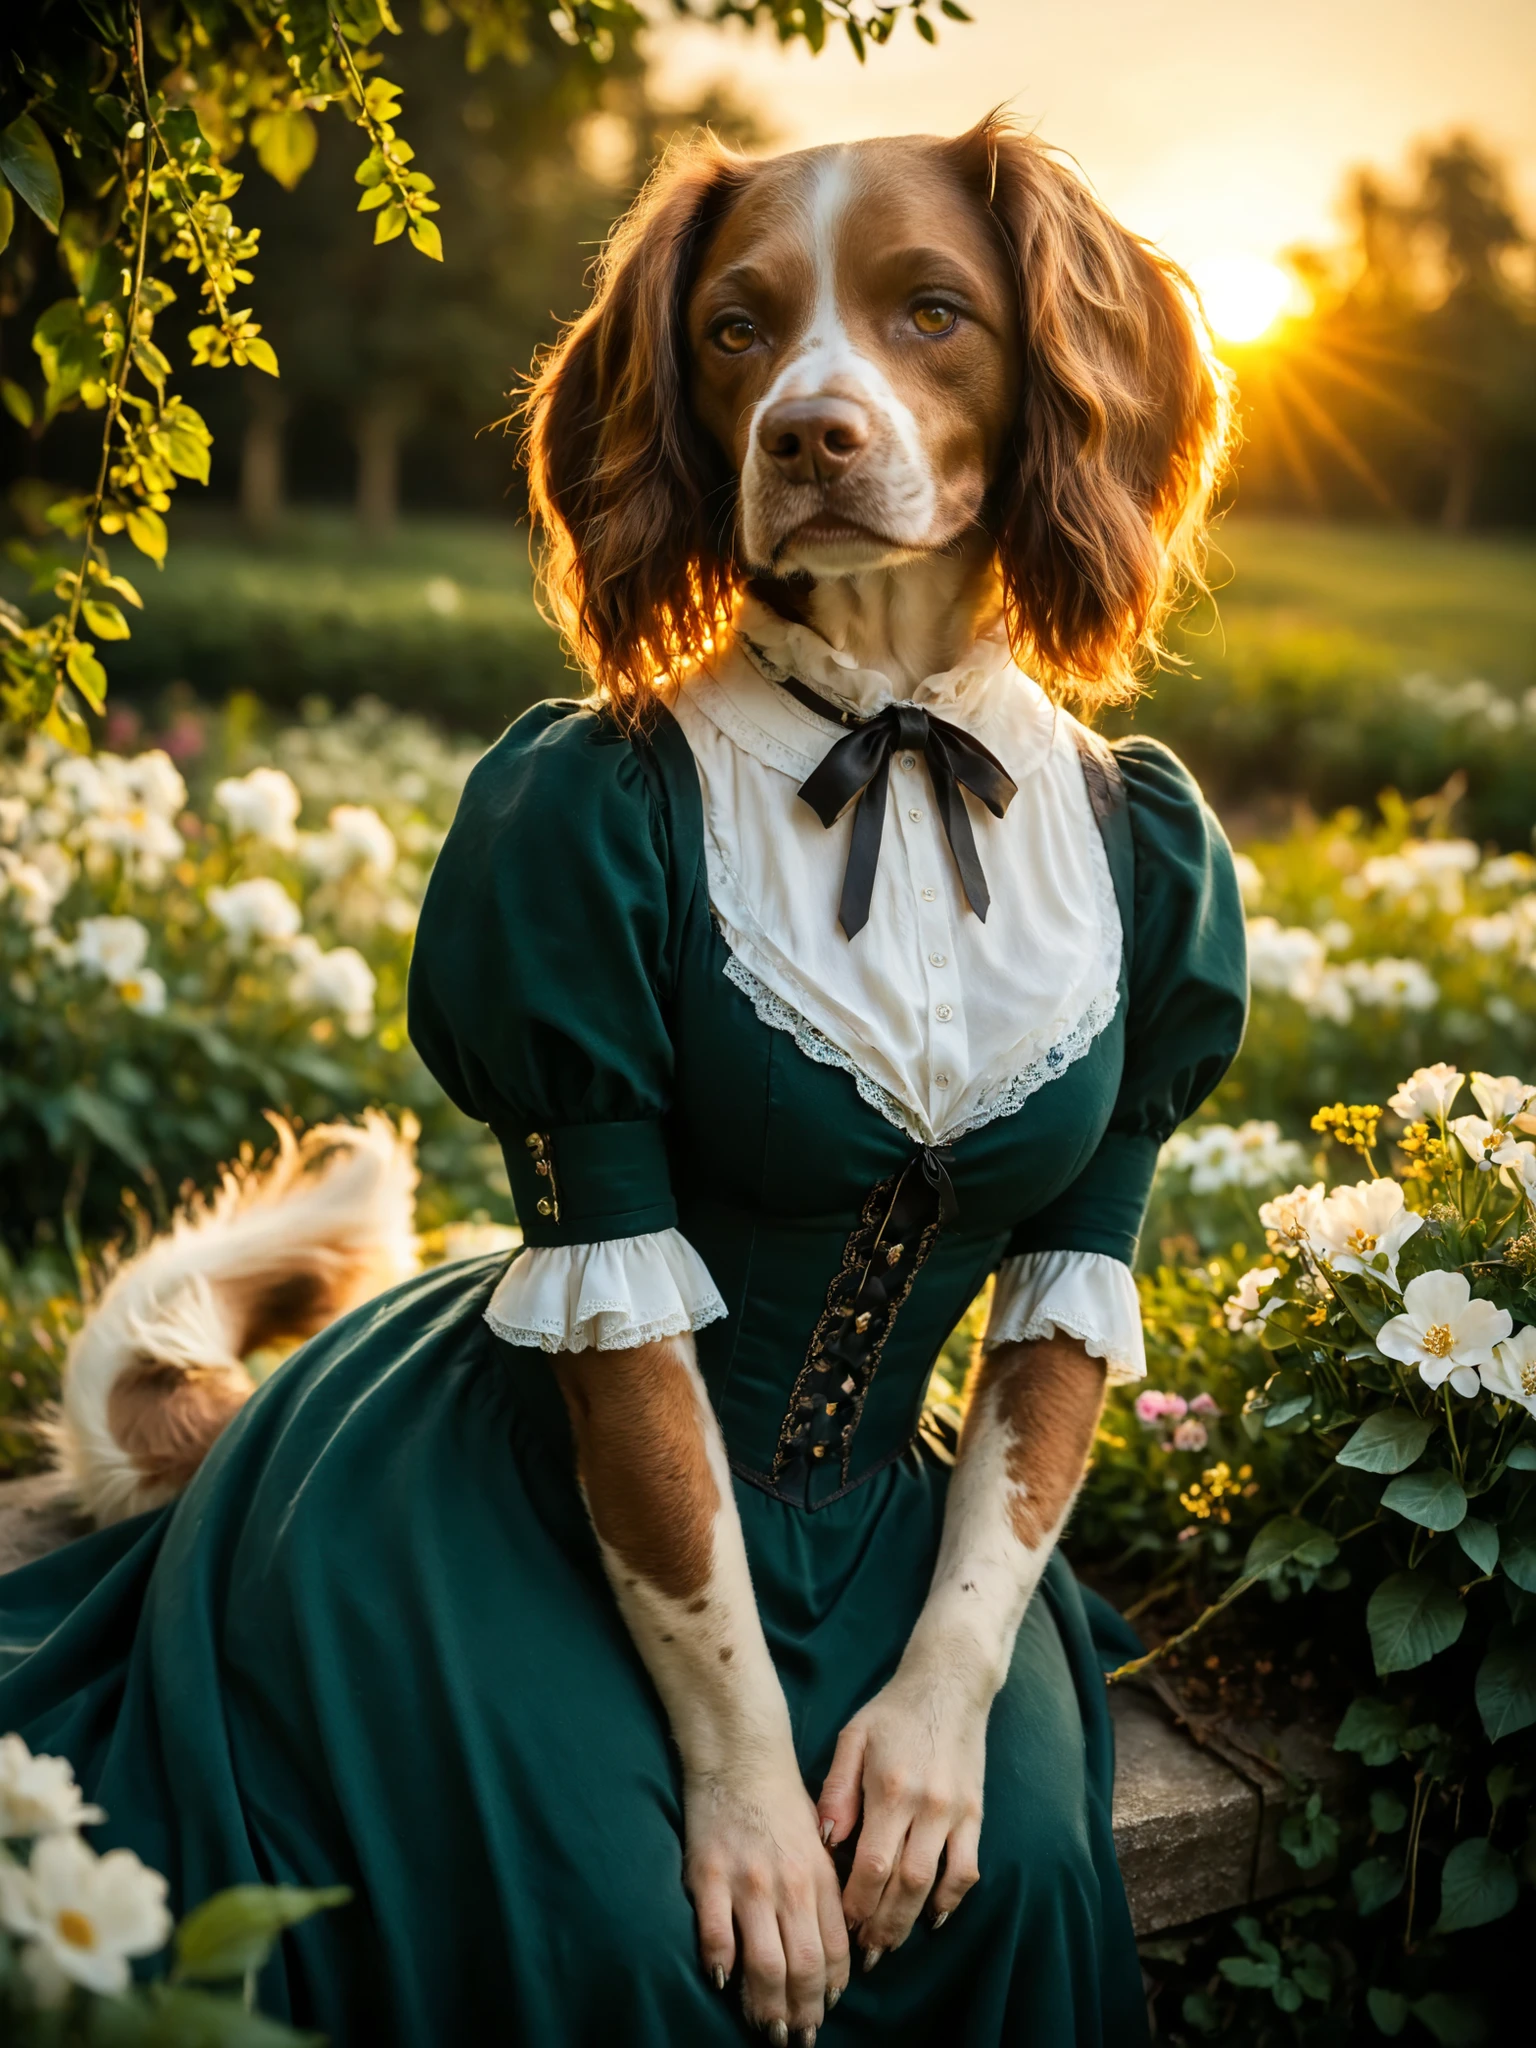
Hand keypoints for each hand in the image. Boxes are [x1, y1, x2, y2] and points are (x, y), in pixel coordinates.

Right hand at [685, 1764, 850, 2043]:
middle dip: (804, 2013)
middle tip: (798, 2040)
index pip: (833, 1949)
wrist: (739, 1754)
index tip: (825, 2012)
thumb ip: (826, 1891)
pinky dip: (721, 1966)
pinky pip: (716, 1936)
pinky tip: (723, 1983)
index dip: (831, 1990)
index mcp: (819, 1876)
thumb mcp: (819, 1841)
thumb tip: (835, 1948)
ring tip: (769, 2029)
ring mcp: (747, 1882)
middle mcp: (788, 1884)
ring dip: (768, 2006)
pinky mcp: (709, 1876)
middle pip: (802, 1967)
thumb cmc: (781, 1800)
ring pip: (764, 1962)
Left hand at [816, 1665, 985, 1965]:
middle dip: (882, 1924)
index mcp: (890, 1788)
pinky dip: (951, 1899)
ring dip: (911, 1921)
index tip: (841, 1924)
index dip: (857, 1902)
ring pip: (936, 1883)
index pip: (872, 1864)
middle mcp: (926, 1805)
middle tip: (863, 1952)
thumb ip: (836, 1790)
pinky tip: (933, 1917)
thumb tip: (825, 1841)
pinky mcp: (976, 1814)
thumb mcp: (852, 1738)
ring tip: (889, 1943)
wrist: (949, 1684)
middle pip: (905, 1884)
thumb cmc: (892, 1711)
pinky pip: (968, 1868)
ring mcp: (956, 1812)